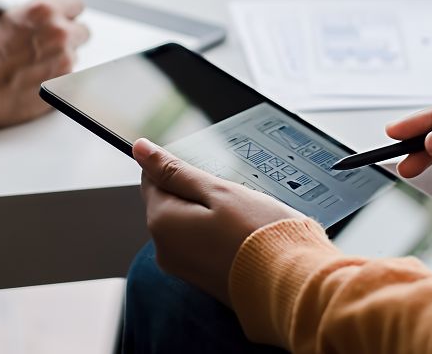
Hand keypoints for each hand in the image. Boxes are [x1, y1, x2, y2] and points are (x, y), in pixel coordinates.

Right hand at [0, 0, 90, 128]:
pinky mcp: (65, 84)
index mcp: (44, 10)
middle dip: (69, 38)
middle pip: (82, 31)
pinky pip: (67, 78)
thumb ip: (24, 17)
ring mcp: (65, 59)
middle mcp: (60, 32)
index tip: (63, 21)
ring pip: (73, 57)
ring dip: (59, 61)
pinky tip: (32, 83)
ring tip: (31, 70)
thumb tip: (38, 20)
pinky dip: (54, 80)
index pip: (75, 4)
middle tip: (53, 46)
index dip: (68, 14)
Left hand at [134, 138, 304, 305]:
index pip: (152, 180)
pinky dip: (217, 235)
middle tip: (233, 200)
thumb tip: (140, 149)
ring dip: (209, 215)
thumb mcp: (217, 190)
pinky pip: (200, 245)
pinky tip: (241, 236)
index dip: (182, 171)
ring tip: (241, 221)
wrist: (291, 282)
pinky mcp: (201, 279)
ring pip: (187, 224)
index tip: (209, 177)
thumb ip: (175, 170)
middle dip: (197, 194)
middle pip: (170, 203)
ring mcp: (182, 267)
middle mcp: (165, 249)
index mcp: (162, 222)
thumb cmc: (259, 235)